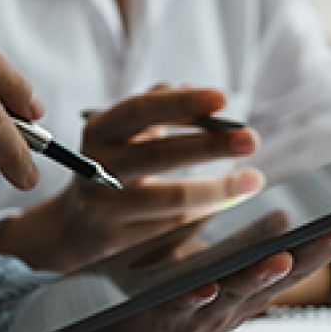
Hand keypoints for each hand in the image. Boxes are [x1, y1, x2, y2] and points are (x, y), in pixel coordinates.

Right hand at [0, 88, 263, 271]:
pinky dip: (205, 212)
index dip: (181, 104)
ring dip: (217, 189)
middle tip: (251, 140)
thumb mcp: (129, 132)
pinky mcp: (120, 240)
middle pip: (157, 155)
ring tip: (253, 180)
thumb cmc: (118, 165)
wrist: (77, 224)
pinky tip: (231, 202)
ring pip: (169, 198)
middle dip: (209, 146)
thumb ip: (161, 108)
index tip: (222, 98)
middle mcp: (97, 167)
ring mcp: (105, 207)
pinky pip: (172, 226)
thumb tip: (197, 90)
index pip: (140, 110)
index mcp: (100, 130)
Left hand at [48, 218, 330, 331]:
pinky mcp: (164, 320)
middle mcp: (241, 299)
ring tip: (286, 255)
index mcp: (256, 280)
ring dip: (263, 276)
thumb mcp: (221, 268)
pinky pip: (180, 309)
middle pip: (289, 271)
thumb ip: (250, 244)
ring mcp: (206, 313)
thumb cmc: (179, 299)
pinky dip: (194, 299)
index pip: (309, 248)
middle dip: (323, 249)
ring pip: (240, 292)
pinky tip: (204, 286)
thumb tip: (286, 212)